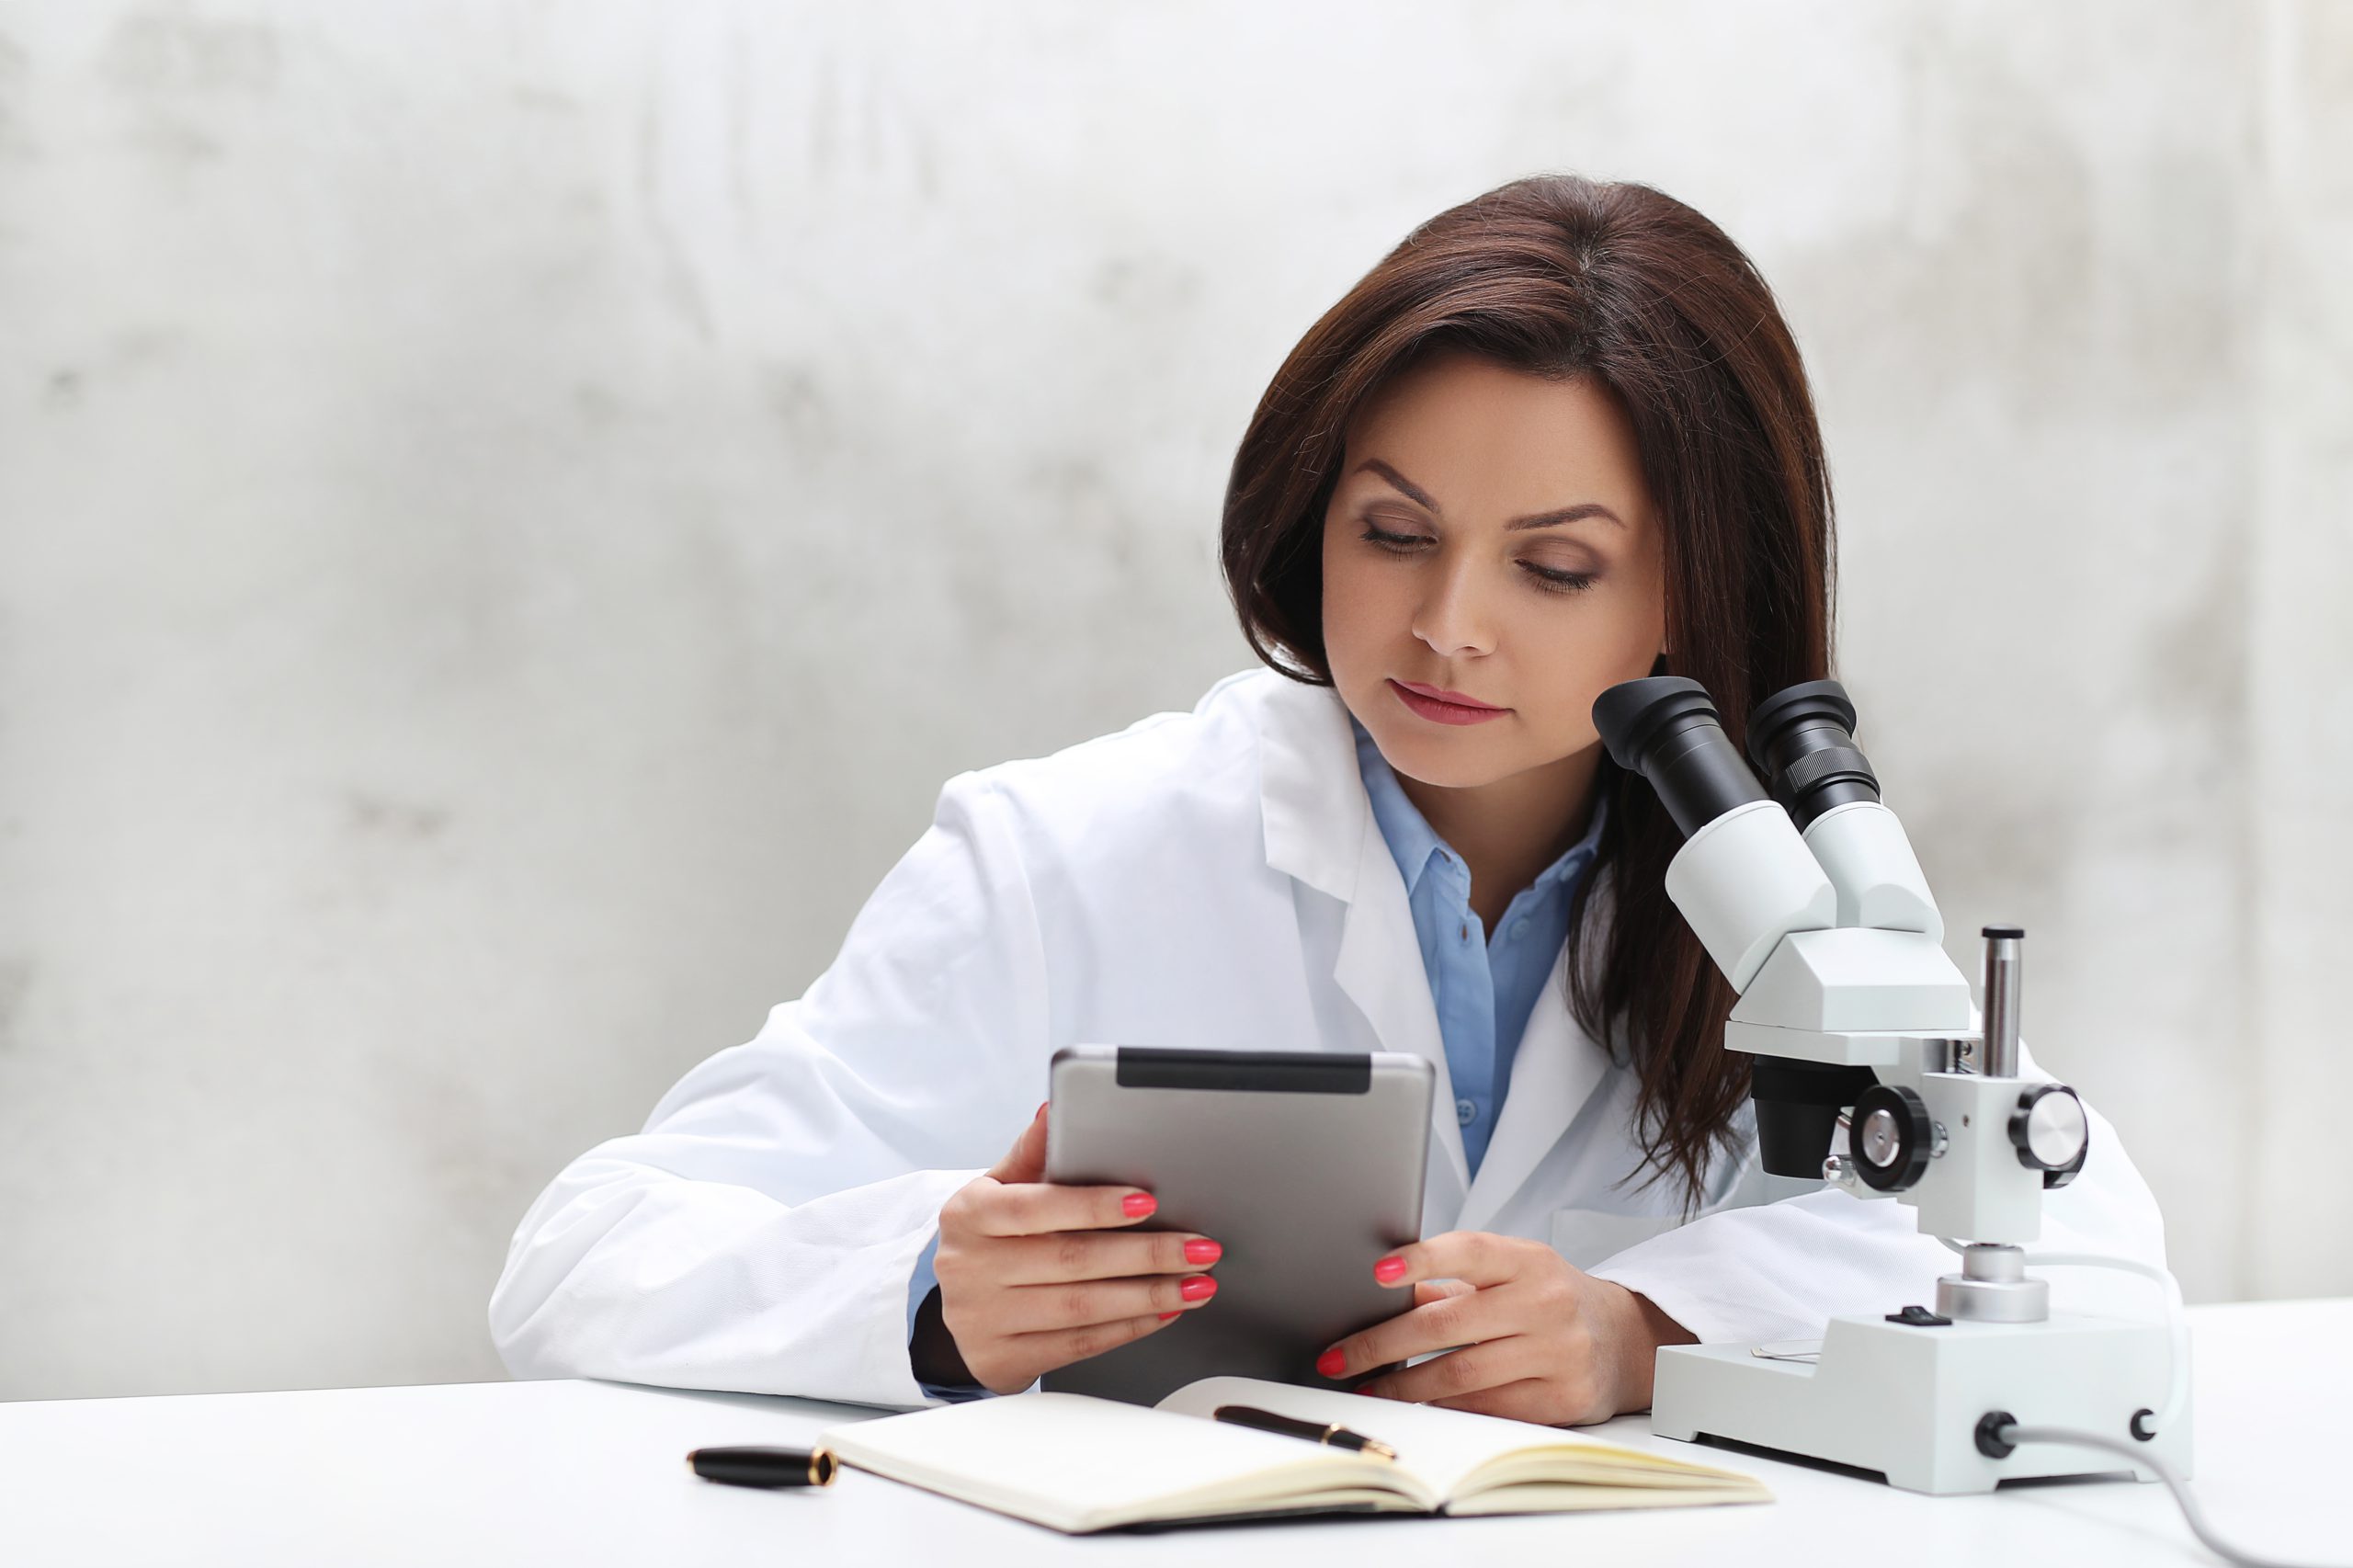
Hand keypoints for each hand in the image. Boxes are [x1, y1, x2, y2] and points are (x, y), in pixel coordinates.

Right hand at [925, 1103, 1220, 1393]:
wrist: (956, 1310)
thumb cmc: (990, 1238)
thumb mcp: (998, 1188)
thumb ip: (1032, 1152)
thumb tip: (1053, 1110)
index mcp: (969, 1215)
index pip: (1037, 1207)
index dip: (1095, 1206)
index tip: (1149, 1201)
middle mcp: (971, 1268)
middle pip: (1071, 1260)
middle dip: (1146, 1254)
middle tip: (1199, 1248)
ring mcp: (984, 1319)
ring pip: (1081, 1308)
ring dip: (1149, 1296)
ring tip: (1196, 1284)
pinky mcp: (1003, 1359)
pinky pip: (1079, 1344)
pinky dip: (1129, 1328)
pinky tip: (1163, 1312)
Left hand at [1311, 1230, 1695, 1424]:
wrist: (1623, 1340)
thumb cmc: (1549, 1299)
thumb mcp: (1510, 1275)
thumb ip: (1452, 1284)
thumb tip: (1381, 1297)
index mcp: (1529, 1261)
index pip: (1471, 1252)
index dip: (1423, 1259)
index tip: (1377, 1271)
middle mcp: (1547, 1304)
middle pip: (1450, 1324)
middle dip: (1383, 1343)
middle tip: (1338, 1356)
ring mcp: (1558, 1353)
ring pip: (1462, 1374)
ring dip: (1404, 1386)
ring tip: (1368, 1387)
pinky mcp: (1562, 1399)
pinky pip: (1487, 1409)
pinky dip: (1444, 1408)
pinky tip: (1416, 1405)